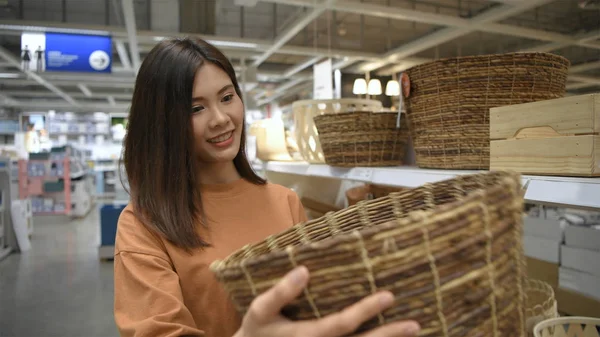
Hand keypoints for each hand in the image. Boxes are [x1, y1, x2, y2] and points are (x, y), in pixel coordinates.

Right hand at [234, 266, 419, 336]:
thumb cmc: (257, 331)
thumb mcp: (259, 311)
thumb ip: (280, 293)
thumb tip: (304, 270)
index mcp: (306, 336)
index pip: (341, 324)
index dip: (366, 310)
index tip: (389, 296)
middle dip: (388, 336)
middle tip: (414, 324)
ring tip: (413, 331)